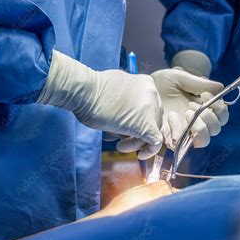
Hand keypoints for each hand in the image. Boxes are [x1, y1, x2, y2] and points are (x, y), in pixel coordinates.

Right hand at [38, 50, 163, 158]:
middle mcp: (153, 94)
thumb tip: (126, 125)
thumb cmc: (91, 92)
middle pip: (155, 120)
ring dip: (138, 142)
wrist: (84, 92)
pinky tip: (139, 155)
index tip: (127, 127)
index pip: (151, 107)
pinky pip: (155, 142)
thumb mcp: (117, 93)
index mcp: (146, 84)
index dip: (140, 120)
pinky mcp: (146, 125)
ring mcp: (151, 109)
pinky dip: (149, 151)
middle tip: (123, 139)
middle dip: (140, 132)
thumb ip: (127, 105)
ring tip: (121, 146)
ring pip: (154, 131)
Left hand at [153, 68, 228, 149]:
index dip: (219, 108)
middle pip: (215, 130)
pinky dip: (178, 132)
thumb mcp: (180, 78)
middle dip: (208, 118)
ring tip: (185, 113)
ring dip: (198, 128)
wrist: (142, 89)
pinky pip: (181, 143)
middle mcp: (197, 121)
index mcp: (203, 108)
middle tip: (191, 105)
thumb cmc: (162, 83)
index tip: (204, 94)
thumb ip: (199, 83)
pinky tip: (170, 118)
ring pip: (203, 140)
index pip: (222, 116)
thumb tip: (220, 87)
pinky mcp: (171, 138)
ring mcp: (185, 131)